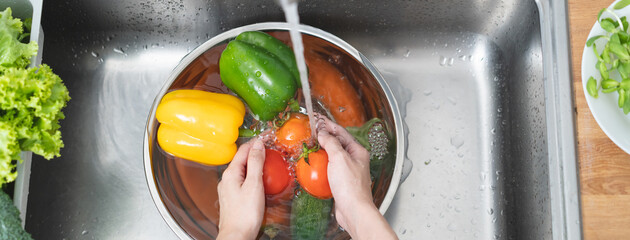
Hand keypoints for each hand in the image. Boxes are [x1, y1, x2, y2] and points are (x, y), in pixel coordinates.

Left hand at [216, 139, 265, 239]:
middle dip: (255, 152)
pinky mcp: (232, 197)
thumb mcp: (254, 184)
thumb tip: (258, 144)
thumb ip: (256, 163)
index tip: (267, 138)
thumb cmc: (245, 214)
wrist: (236, 236)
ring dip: (254, 164)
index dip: (256, 142)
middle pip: (242, 159)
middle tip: (270, 150)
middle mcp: (227, 179)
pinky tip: (260, 181)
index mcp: (231, 173)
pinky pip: (243, 180)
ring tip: (267, 163)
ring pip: (242, 170)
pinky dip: (252, 176)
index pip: (243, 150)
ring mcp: (228, 189)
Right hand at [317, 117, 396, 239]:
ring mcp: (348, 170)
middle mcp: (354, 159)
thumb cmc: (350, 186)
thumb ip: (331, 143)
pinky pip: (329, 169)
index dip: (328, 124)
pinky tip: (313, 165)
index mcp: (358, 151)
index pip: (341, 132)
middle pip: (337, 143)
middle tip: (311, 131)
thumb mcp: (339, 158)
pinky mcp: (341, 181)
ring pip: (332, 156)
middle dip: (324, 136)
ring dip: (321, 150)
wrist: (353, 210)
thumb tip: (322, 133)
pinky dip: (321, 165)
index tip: (316, 119)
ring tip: (310, 146)